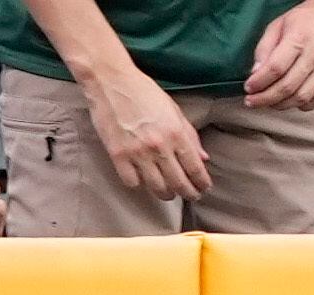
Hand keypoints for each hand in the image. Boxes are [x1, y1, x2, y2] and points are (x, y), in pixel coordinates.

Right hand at [80, 62, 207, 194]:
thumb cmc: (143, 92)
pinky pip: (132, 182)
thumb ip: (190, 135)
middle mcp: (159, 146)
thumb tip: (204, 158)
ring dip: (166, 194)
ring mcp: (137, 152)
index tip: (203, 188)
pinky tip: (142, 178)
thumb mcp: (173, 110)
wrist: (109, 79)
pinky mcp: (117, 154)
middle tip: (191, 195)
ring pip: (158, 188)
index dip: (202, 184)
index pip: (196, 170)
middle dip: (189, 194)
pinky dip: (139, 184)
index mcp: (176, 134)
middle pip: (180, 184)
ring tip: (168, 191)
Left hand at [241, 0, 313, 106]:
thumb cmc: (309, 17)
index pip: (275, 68)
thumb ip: (266, 47)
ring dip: (283, 104)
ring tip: (271, 103)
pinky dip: (304, 106)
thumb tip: (256, 71)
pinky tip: (294, 102)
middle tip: (254, 102)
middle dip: (266, 98)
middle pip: (287, 86)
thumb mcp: (280, 23)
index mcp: (298, 38)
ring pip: (302, 97)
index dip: (259, 82)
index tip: (249, 88)